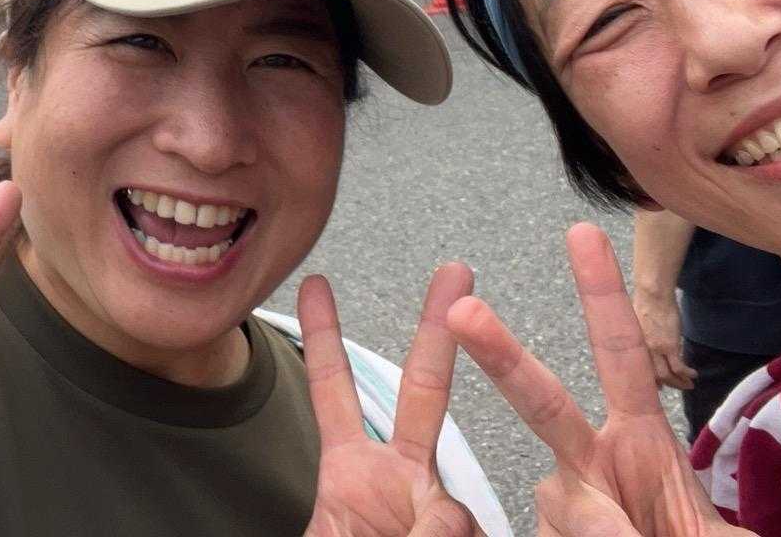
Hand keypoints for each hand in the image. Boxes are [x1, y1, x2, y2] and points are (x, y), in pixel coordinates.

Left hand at [302, 266, 483, 536]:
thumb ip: (360, 515)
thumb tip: (432, 507)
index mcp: (352, 477)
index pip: (335, 392)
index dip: (325, 338)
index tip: (316, 287)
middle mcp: (403, 486)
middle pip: (423, 393)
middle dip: (438, 330)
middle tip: (453, 269)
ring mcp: (441, 518)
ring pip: (458, 509)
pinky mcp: (463, 534)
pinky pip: (465, 532)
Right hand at [449, 225, 753, 536]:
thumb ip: (678, 529)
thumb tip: (597, 517)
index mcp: (641, 441)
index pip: (621, 355)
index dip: (603, 295)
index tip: (582, 232)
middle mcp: (592, 462)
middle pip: (541, 400)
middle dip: (501, 353)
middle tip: (464, 311)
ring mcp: (563, 502)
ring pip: (556, 502)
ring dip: (596, 527)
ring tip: (634, 536)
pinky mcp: (542, 532)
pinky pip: (549, 535)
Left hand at [629, 288, 694, 391]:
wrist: (653, 295)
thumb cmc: (644, 303)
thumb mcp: (637, 323)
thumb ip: (640, 336)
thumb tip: (644, 339)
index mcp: (634, 347)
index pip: (641, 370)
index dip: (651, 381)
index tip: (659, 387)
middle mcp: (643, 352)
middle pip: (655, 376)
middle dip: (668, 385)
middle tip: (678, 387)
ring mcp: (657, 350)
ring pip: (668, 375)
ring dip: (679, 383)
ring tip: (689, 385)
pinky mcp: (670, 345)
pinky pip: (678, 366)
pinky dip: (686, 373)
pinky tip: (693, 374)